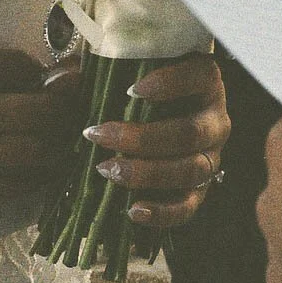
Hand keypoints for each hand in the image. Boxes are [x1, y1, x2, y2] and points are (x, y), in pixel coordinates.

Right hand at [0, 36, 80, 200]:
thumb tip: (26, 74)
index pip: (27, 71)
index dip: (47, 75)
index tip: (56, 78)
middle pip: (42, 117)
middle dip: (66, 112)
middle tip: (75, 110)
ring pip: (33, 157)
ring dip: (58, 150)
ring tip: (66, 144)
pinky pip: (3, 188)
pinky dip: (30, 181)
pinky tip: (39, 173)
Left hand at [84, 52, 230, 229]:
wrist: (157, 126)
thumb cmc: (137, 94)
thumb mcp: (126, 74)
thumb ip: (104, 70)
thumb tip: (66, 80)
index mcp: (205, 84)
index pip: (199, 77)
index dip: (169, 83)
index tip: (130, 91)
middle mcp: (216, 121)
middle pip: (189, 133)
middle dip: (142, 139)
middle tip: (100, 136)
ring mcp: (211, 157)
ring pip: (191, 170)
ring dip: (147, 173)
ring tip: (108, 171)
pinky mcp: (200, 190)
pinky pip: (188, 207)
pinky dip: (162, 212)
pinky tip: (133, 211)